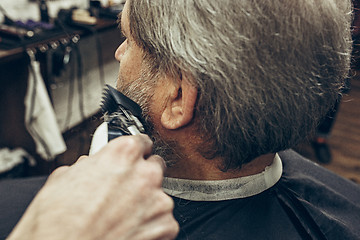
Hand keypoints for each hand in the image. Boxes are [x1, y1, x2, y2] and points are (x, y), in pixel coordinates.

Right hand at [8, 134, 178, 239]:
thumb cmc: (58, 222)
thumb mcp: (63, 178)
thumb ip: (87, 165)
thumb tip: (90, 165)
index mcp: (123, 154)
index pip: (142, 141)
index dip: (135, 151)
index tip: (134, 156)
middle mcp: (145, 174)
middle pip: (154, 166)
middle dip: (142, 176)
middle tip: (123, 191)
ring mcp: (158, 201)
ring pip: (159, 195)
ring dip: (146, 202)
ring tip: (121, 216)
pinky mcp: (165, 226)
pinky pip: (163, 220)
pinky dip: (151, 224)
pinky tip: (129, 229)